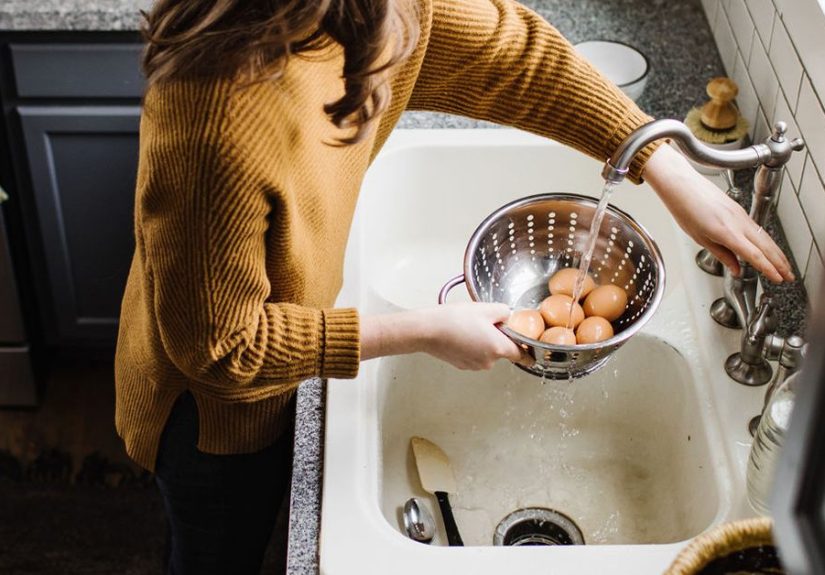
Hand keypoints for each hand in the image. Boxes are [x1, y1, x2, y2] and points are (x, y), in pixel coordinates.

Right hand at [361, 303, 521, 369]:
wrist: (427, 330)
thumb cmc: (454, 319)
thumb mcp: (486, 308)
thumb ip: (505, 312)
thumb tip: (510, 317)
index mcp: (499, 348)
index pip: (522, 356)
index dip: (528, 351)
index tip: (531, 351)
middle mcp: (488, 361)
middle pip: (502, 351)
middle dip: (499, 338)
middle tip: (486, 322)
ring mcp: (474, 365)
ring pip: (487, 353)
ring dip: (484, 342)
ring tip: (469, 326)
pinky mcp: (462, 365)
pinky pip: (474, 355)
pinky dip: (471, 346)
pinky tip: (461, 334)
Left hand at [642, 144, 793, 282]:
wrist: (683, 186)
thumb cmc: (685, 209)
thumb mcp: (700, 238)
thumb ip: (721, 255)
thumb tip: (735, 269)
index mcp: (727, 233)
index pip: (755, 255)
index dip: (769, 269)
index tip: (778, 279)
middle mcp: (738, 223)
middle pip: (766, 246)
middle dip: (781, 263)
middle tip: (789, 276)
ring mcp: (741, 215)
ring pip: (765, 237)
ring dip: (777, 253)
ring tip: (785, 266)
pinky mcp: (739, 210)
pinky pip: (758, 229)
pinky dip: (768, 241)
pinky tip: (770, 248)